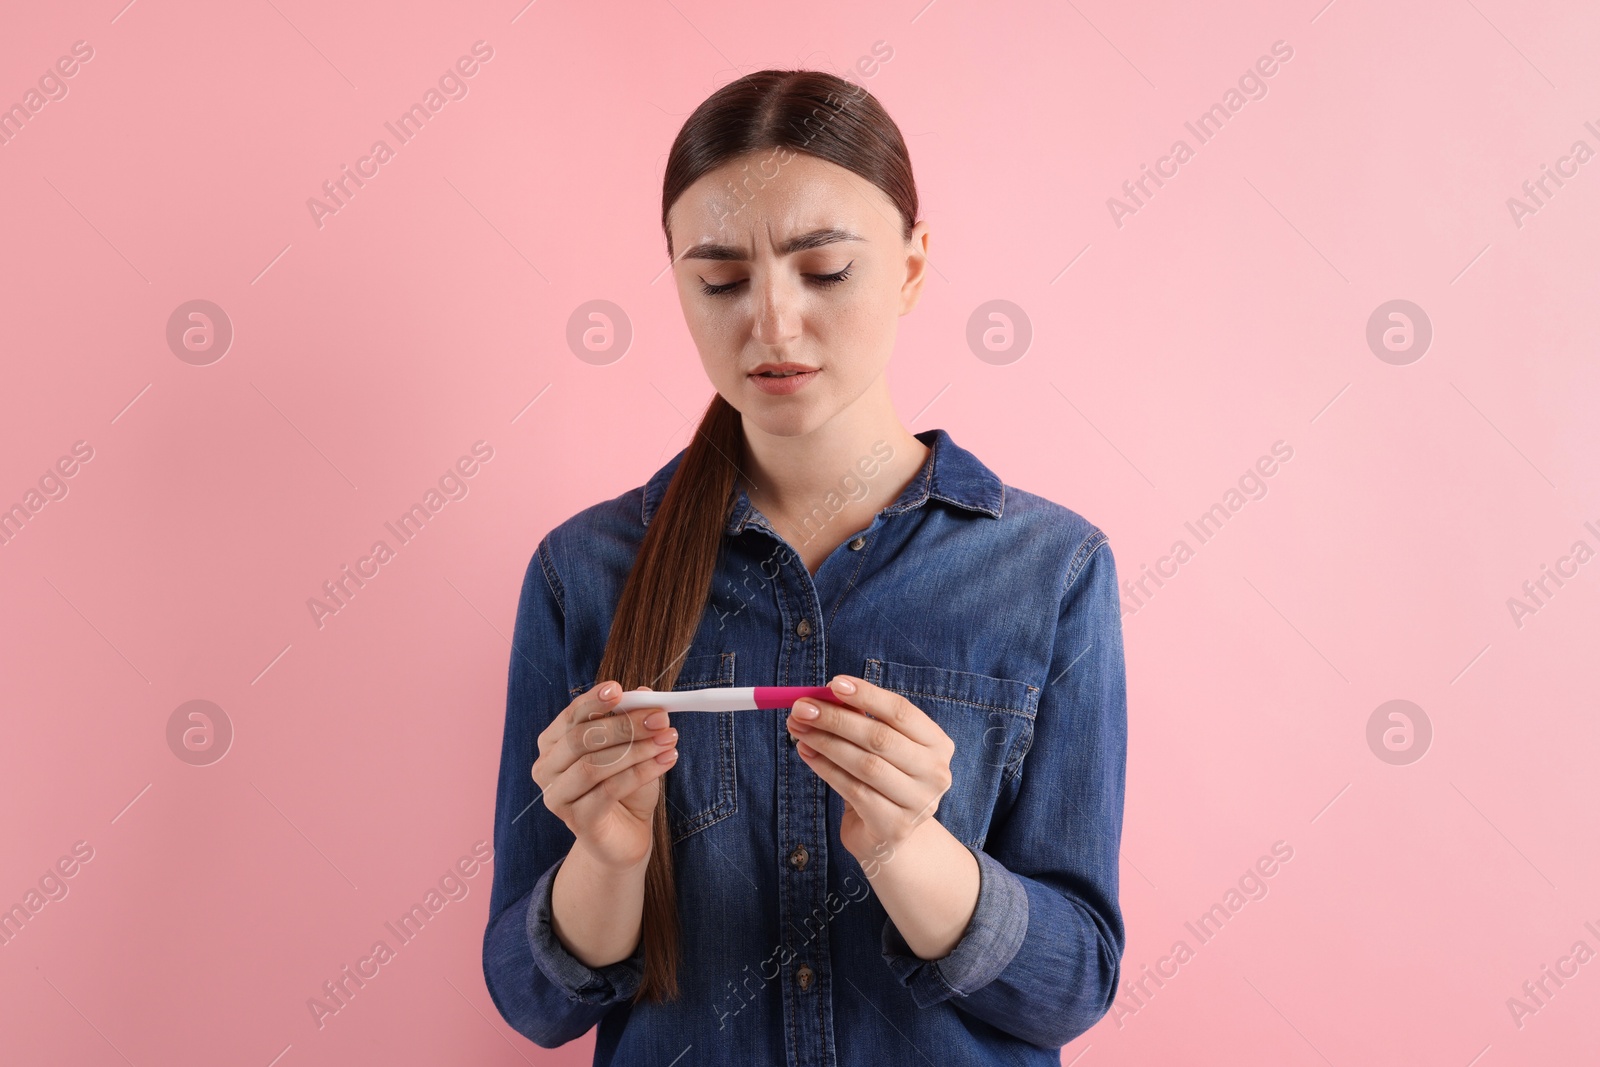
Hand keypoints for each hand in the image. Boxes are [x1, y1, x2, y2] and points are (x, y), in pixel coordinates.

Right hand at [532, 681, 677, 871]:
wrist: (625, 834)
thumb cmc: (624, 786)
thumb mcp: (631, 748)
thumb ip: (632, 720)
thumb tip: (643, 694)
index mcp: (552, 743)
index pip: (570, 716)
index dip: (593, 701)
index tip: (618, 689)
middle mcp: (547, 768)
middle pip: (581, 739)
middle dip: (624, 725)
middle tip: (660, 718)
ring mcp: (557, 797)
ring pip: (594, 765)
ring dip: (637, 749)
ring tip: (669, 740)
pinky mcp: (577, 821)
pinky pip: (609, 790)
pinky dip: (641, 772)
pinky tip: (665, 761)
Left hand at [786, 675, 954, 861]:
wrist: (890, 833)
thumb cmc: (884, 778)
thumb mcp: (881, 746)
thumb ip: (862, 720)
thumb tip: (826, 695)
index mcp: (937, 743)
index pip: (901, 711)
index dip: (867, 695)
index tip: (833, 684)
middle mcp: (935, 772)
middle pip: (880, 738)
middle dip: (836, 719)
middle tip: (802, 707)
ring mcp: (918, 802)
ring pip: (865, 765)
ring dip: (826, 743)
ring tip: (799, 729)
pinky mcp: (894, 825)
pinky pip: (853, 790)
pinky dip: (825, 769)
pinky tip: (807, 753)